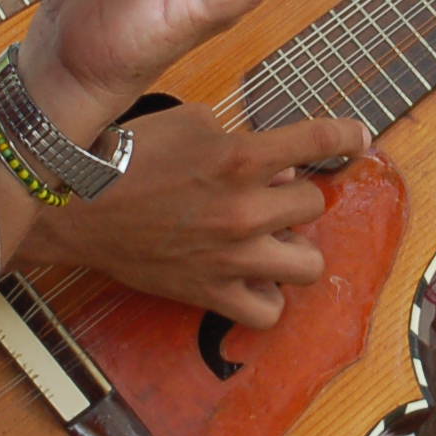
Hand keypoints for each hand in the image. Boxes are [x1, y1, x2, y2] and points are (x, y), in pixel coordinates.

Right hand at [21, 103, 373, 328]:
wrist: (76, 206)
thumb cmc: (128, 154)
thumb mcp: (190, 123)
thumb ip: (242, 140)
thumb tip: (281, 170)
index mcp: (240, 157)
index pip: (317, 140)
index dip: (346, 135)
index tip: (359, 137)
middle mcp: (244, 209)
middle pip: (314, 205)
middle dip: (298, 196)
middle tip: (276, 194)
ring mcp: (230, 257)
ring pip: (307, 265)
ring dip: (294, 248)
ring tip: (272, 240)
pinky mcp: (210, 292)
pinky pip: (267, 312)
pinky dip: (267, 297)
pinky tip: (253, 279)